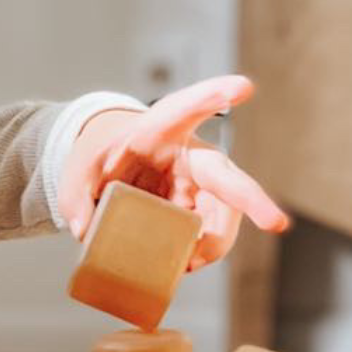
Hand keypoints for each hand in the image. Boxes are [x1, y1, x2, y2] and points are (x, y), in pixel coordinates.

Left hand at [57, 75, 290, 270]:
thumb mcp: (78, 170)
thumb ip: (75, 195)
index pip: (184, 110)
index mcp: (158, 131)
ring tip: (189, 262)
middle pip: (226, 177)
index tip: (242, 88)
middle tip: (276, 223)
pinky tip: (184, 264)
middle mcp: (189, 156)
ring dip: (215, 244)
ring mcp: (201, 187)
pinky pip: (212, 236)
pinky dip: (201, 254)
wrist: (113, 170)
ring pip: (225, 217)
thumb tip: (86, 230)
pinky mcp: (201, 211)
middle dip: (252, 199)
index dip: (211, 97)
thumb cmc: (101, 159)